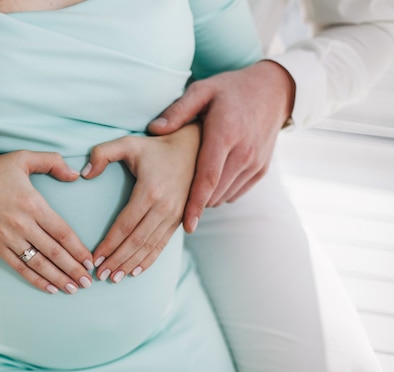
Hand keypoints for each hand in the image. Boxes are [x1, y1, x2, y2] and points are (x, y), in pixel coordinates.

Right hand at [0, 151, 94, 293]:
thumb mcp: (23, 158)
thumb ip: (52, 162)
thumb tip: (75, 175)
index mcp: (32, 203)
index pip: (62, 232)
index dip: (79, 249)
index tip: (91, 260)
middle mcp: (21, 224)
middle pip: (54, 252)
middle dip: (74, 269)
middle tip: (89, 282)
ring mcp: (7, 237)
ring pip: (38, 264)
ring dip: (58, 279)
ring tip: (74, 289)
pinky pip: (18, 267)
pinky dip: (35, 280)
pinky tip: (50, 288)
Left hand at [81, 123, 200, 281]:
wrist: (193, 149)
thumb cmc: (154, 147)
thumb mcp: (127, 143)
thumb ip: (102, 153)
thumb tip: (84, 174)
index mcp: (149, 191)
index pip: (124, 225)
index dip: (108, 244)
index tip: (94, 258)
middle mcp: (164, 207)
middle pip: (136, 241)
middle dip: (117, 261)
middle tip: (100, 275)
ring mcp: (175, 216)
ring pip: (149, 247)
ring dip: (131, 265)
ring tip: (114, 278)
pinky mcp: (181, 220)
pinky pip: (162, 245)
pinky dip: (148, 260)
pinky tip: (135, 272)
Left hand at [148, 60, 294, 232]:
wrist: (273, 90)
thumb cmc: (230, 90)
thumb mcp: (202, 90)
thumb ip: (178, 111)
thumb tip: (154, 130)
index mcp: (225, 134)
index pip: (208, 178)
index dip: (195, 204)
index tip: (186, 226)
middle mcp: (244, 152)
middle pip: (215, 192)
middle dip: (194, 202)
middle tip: (171, 200)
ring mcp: (256, 163)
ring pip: (224, 195)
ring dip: (206, 197)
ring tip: (189, 186)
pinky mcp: (262, 169)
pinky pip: (236, 192)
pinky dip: (221, 192)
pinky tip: (209, 180)